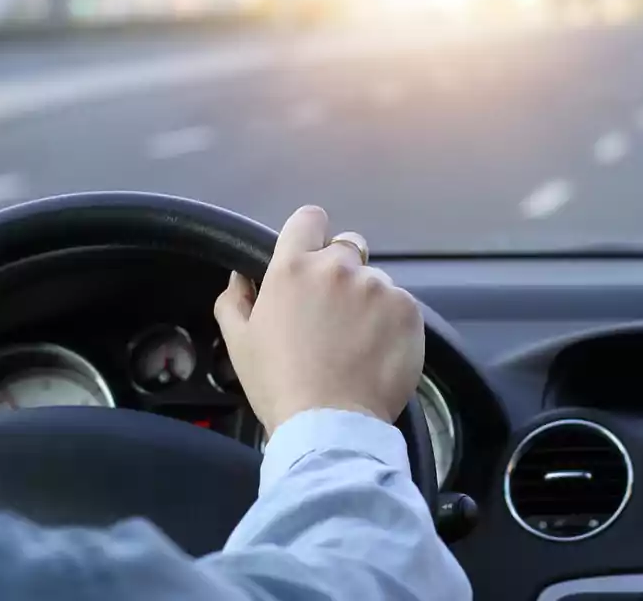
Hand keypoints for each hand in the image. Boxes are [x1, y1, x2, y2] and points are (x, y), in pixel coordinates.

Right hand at [214, 205, 423, 435]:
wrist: (329, 424)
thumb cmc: (277, 384)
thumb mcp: (239, 341)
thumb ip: (235, 299)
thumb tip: (240, 276)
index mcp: (293, 267)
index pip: (309, 218)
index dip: (312, 233)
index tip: (312, 257)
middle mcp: (337, 266)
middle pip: (347, 247)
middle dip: (342, 271)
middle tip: (335, 313)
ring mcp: (377, 286)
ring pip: (375, 281)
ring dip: (368, 301)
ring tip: (359, 342)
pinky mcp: (408, 309)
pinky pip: (400, 305)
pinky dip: (392, 323)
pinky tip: (379, 352)